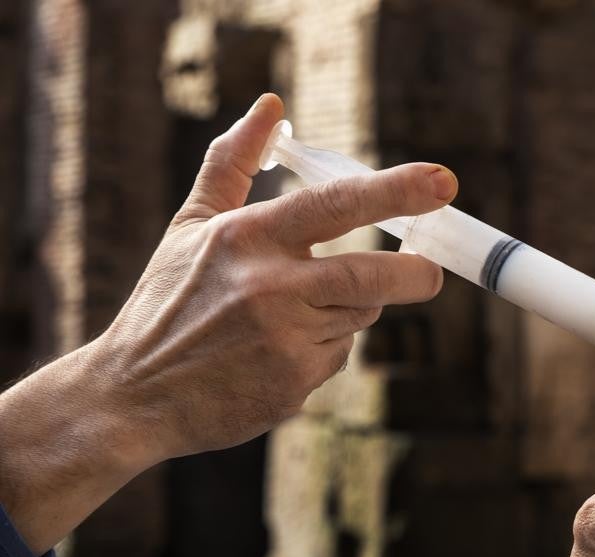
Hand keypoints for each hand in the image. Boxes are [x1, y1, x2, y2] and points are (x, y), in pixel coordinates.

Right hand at [0, 93, 457, 555]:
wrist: (135, 394)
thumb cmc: (166, 304)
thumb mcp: (191, 227)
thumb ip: (233, 164)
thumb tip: (270, 105)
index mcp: (247, 238)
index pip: (336, 205)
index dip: (396, 191)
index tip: (441, 184)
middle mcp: (270, 287)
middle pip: (372, 276)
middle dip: (414, 275)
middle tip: (431, 273)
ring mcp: (284, 340)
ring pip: (357, 318)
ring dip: (347, 311)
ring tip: (294, 316)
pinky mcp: (294, 384)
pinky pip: (336, 357)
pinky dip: (323, 348)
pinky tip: (278, 354)